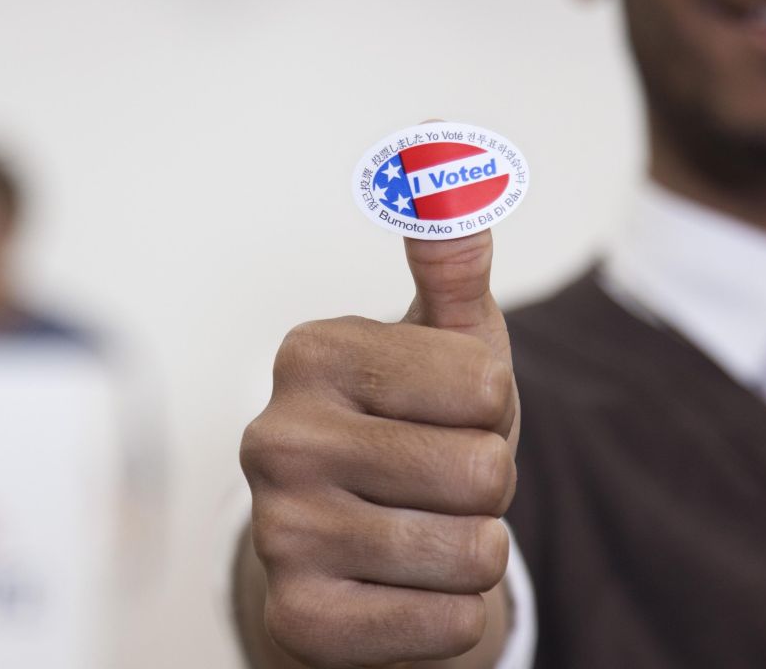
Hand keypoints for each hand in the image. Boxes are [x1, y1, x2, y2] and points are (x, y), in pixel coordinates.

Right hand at [239, 230, 518, 666]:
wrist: (360, 568)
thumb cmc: (417, 439)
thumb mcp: (446, 348)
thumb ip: (452, 261)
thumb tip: (446, 144)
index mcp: (310, 353)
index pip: (486, 385)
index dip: (491, 413)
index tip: (441, 419)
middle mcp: (274, 436)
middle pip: (485, 470)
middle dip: (488, 488)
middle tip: (436, 487)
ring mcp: (278, 531)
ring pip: (474, 552)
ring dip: (474, 555)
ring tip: (424, 538)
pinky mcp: (298, 620)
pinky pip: (447, 624)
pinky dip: (450, 619)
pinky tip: (404, 595)